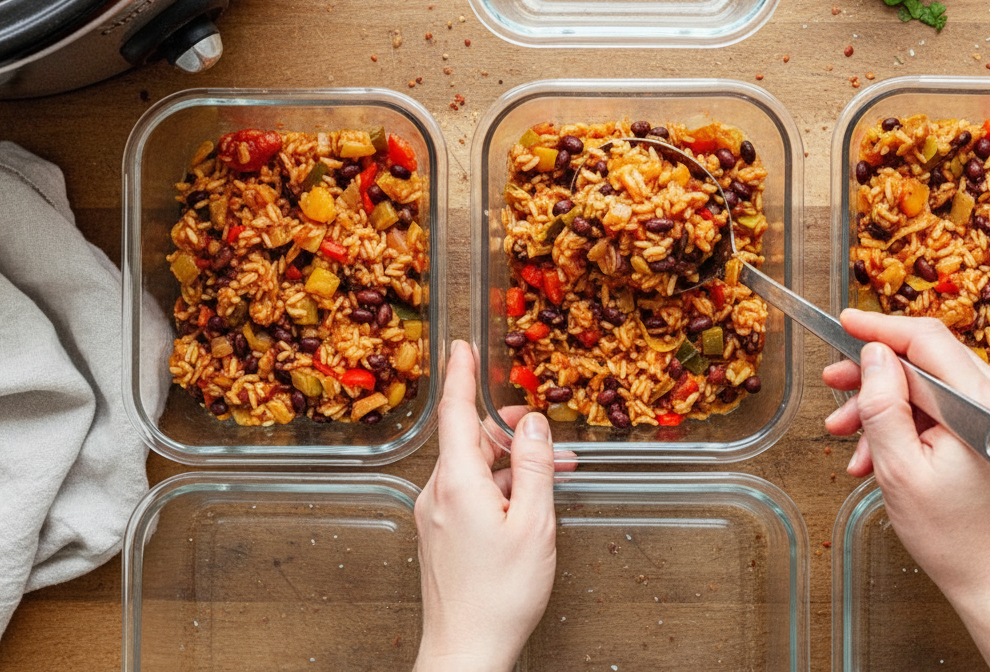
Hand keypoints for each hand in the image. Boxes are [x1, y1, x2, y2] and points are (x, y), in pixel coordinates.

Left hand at [413, 340, 574, 671]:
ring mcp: (436, 514)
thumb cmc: (500, 596)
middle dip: (511, 432)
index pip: (454, 413)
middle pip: (471, 440)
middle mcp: (438, 493)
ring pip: (474, 468)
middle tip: (548, 436)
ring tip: (553, 477)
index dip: (460, 375)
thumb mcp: (535, 525)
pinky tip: (528, 502)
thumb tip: (534, 426)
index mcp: (458, 483)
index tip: (461, 348)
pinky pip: (470, 492)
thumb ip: (535, 467)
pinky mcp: (441, 533)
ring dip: (512, 465)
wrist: (466, 651)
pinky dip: (499, 487)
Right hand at [823, 310, 989, 671]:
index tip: (844, 322)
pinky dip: (911, 423)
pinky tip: (879, 454)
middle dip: (875, 374)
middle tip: (833, 388)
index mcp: (984, 405)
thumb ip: (883, 405)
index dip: (879, 328)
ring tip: (848, 437)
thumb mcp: (900, 471)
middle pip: (928, 360)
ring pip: (932, 385)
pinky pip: (947, 407)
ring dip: (887, 405)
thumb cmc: (956, 539)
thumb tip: (875, 354)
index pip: (927, 340)